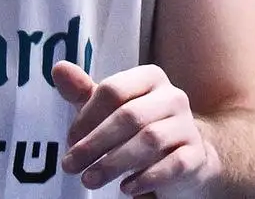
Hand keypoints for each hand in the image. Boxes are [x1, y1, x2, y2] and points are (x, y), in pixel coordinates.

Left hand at [51, 60, 219, 192]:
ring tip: (90, 180)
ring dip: (113, 163)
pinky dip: (146, 178)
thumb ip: (84, 92)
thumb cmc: (139, 129)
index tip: (70, 140)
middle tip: (70, 166)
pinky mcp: (196, 156)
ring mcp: (187, 126)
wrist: (184, 156)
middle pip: (130, 115)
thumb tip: (58, 68)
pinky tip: (126, 188)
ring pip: (150, 140)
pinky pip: (173, 164)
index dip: (86, 117)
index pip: (113, 89)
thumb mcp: (109, 111)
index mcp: (151, 79)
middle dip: (94, 144)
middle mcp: (173, 98)